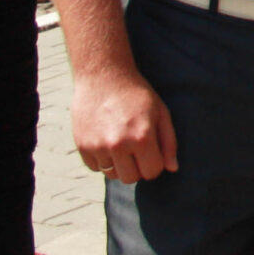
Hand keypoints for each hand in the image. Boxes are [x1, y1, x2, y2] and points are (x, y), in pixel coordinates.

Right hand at [73, 69, 178, 184]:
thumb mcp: (161, 112)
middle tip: (136, 148)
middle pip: (131, 178)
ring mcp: (97, 146)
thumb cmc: (137, 94)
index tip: (152, 151)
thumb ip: (169, 142)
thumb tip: (172, 169)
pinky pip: (95, 168)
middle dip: (137, 167)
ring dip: (118, 164)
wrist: (103, 76)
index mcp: (142, 137)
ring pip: (112, 175)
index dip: (154, 163)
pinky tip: (106, 140)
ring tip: (121, 142)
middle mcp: (118, 144)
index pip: (152, 172)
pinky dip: (102, 160)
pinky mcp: (82, 145)